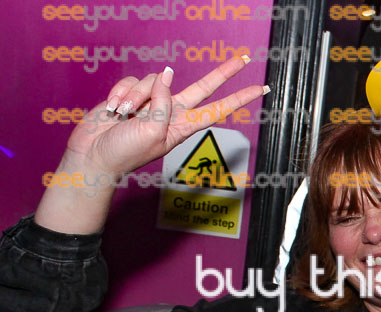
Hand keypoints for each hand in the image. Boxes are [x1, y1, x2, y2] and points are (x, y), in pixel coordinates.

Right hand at [37, 57, 266, 233]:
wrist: (94, 155)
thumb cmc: (126, 152)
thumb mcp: (153, 131)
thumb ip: (164, 102)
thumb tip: (168, 75)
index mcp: (184, 126)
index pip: (218, 108)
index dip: (239, 99)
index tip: (260, 90)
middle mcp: (172, 112)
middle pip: (203, 86)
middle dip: (223, 72)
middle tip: (244, 59)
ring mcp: (153, 103)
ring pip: (156, 80)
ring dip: (136, 96)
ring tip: (123, 116)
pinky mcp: (132, 95)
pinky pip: (133, 82)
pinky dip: (120, 94)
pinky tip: (113, 110)